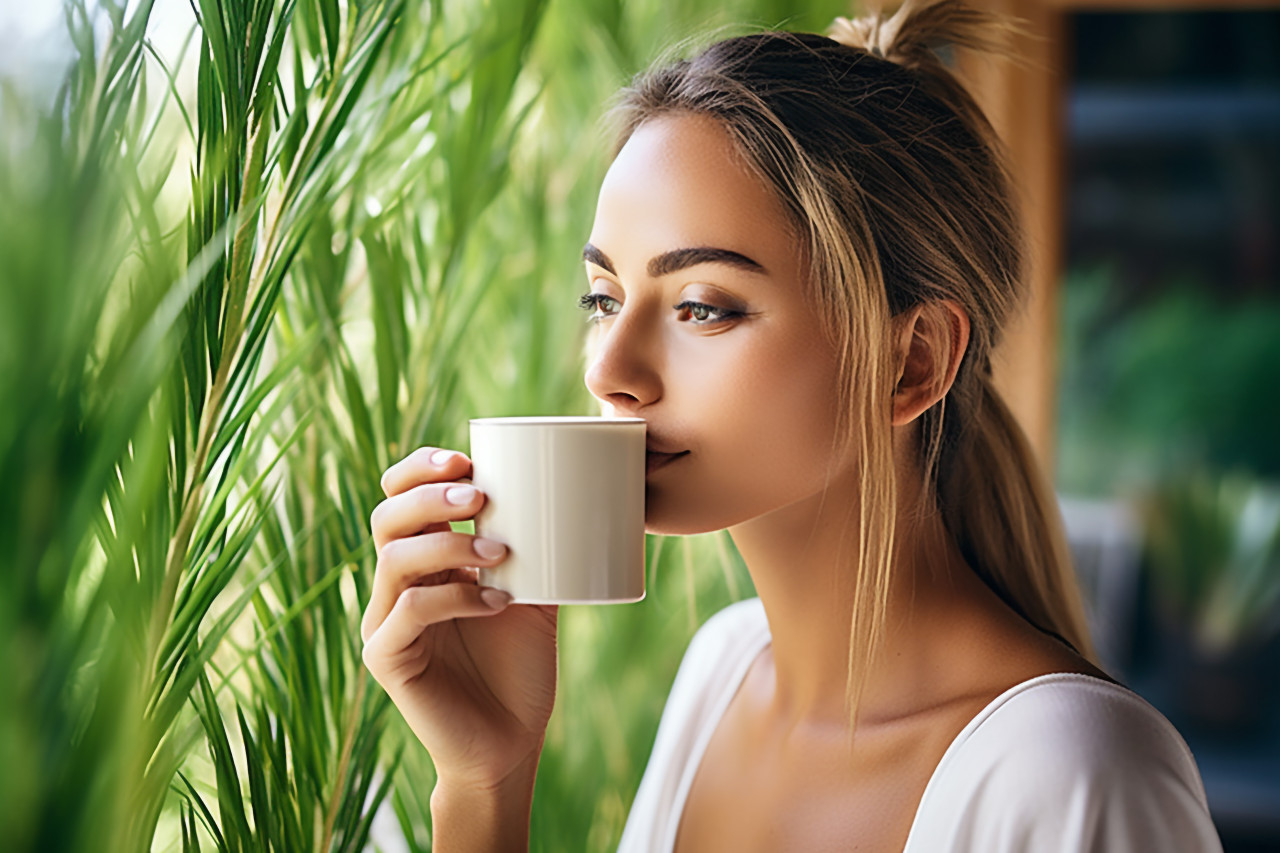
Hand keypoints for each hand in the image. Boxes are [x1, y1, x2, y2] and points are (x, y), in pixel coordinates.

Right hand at [362, 446, 558, 790]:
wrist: (510, 743)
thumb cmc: (518, 667)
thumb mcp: (534, 596)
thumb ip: (538, 549)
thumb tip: (578, 493)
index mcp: (424, 562)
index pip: (398, 497)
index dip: (419, 469)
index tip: (466, 459)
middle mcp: (395, 587)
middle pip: (386, 517)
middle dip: (429, 495)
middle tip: (479, 497)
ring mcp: (384, 622)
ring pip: (394, 559)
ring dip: (449, 546)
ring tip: (501, 552)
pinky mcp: (386, 659)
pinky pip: (407, 613)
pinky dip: (454, 599)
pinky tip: (495, 603)